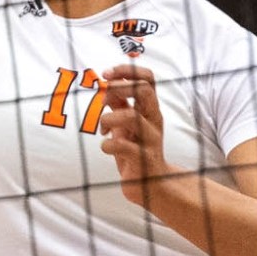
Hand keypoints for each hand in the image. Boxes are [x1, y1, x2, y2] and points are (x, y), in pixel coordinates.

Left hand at [95, 64, 181, 209]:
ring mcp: (150, 139)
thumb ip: (119, 105)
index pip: (148, 78)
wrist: (152, 185)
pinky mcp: (144, 159)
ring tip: (102, 129)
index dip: (127, 70)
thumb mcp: (127, 124)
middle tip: (102, 98)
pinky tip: (105, 147)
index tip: (106, 74)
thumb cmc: (136, 149)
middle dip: (118, 87)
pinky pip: (124, 146)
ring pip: (132, 116)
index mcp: (150, 109)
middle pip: (144, 90)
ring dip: (108, 118)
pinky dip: (108, 144)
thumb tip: (105, 86)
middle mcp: (154, 120)